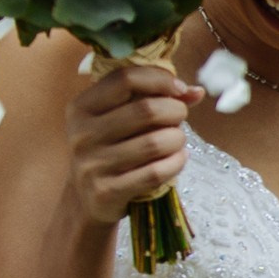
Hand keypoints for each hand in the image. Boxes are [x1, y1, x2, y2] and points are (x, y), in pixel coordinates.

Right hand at [65, 63, 200, 227]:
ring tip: (177, 140)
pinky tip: (179, 159)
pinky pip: (155, 172)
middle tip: (180, 117)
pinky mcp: (107, 191)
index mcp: (82, 107)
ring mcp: (92, 164)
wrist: (89, 198)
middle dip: (175, 110)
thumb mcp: (121, 118)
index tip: (180, 89)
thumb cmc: (112, 148)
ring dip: (177, 139)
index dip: (160, 79)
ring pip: (155, 142)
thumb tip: (197, 91)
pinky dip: (176, 163)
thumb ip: (154, 98)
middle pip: (146, 110)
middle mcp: (82, 134)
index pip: (125, 79)